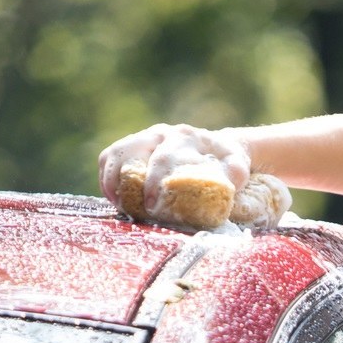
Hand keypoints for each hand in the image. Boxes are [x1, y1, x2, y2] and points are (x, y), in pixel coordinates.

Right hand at [96, 123, 283, 230]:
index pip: (164, 159)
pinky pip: (110, 156)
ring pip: (117, 152)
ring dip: (112, 179)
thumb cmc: (226, 164)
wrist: (218, 149)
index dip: (154, 182)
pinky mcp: (134, 145)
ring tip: (117, 204)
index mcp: (187, 138)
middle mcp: (163, 133)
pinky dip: (106, 176)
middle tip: (128, 208)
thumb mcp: (236, 168)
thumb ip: (234, 175)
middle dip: (127, 182)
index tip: (152, 205)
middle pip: (133, 152)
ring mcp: (145, 137)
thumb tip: (227, 184)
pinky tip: (113, 197)